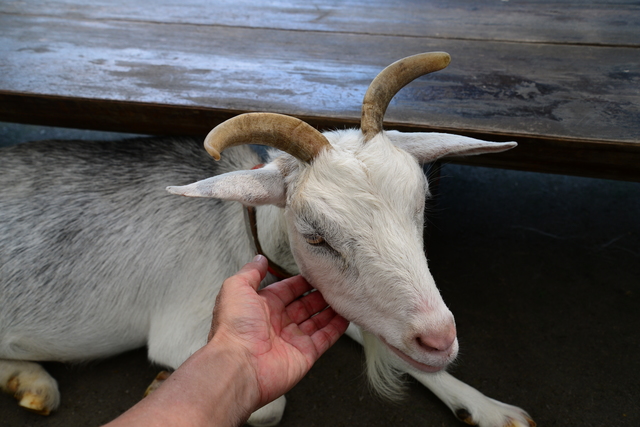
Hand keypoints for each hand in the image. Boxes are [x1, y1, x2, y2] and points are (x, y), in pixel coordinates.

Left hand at [208, 255, 348, 407]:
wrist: (238, 365)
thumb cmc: (234, 327)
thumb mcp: (236, 288)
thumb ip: (251, 272)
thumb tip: (260, 258)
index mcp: (262, 307)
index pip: (287, 289)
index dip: (301, 281)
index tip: (316, 271)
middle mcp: (277, 323)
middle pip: (304, 305)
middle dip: (319, 294)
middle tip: (335, 282)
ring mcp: (292, 339)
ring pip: (317, 321)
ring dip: (330, 309)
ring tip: (345, 295)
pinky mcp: (305, 354)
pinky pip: (325, 338)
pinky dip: (336, 328)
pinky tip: (347, 316)